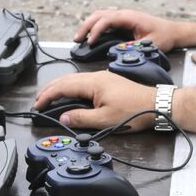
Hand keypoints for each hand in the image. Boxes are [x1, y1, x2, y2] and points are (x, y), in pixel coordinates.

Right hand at [35, 71, 157, 132]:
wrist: (157, 105)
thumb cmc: (136, 111)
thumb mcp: (106, 119)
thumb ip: (82, 118)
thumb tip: (64, 117)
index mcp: (94, 83)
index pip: (63, 86)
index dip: (48, 95)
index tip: (38, 104)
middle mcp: (97, 76)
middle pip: (66, 80)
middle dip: (50, 89)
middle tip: (39, 100)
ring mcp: (103, 78)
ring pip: (75, 80)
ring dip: (60, 88)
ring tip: (50, 97)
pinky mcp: (109, 82)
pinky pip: (84, 82)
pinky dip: (72, 88)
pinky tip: (71, 95)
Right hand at [75, 9, 186, 50]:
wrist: (172, 31)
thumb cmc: (164, 36)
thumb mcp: (150, 44)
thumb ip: (134, 47)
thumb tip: (118, 50)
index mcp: (129, 17)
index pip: (107, 19)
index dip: (96, 30)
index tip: (90, 42)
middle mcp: (124, 14)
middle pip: (98, 15)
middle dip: (86, 26)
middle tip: (77, 39)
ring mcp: (122, 17)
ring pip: (99, 16)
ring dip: (88, 25)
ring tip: (79, 38)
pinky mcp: (122, 22)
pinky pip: (104, 21)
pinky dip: (94, 27)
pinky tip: (90, 36)